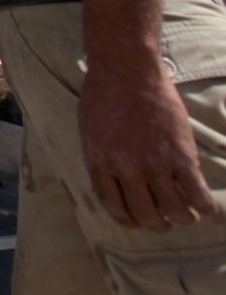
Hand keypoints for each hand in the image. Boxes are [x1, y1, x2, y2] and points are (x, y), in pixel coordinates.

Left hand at [80, 64, 216, 229]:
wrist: (125, 70)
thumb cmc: (103, 94)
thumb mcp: (90, 131)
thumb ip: (101, 158)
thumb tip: (113, 182)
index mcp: (100, 164)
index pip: (114, 207)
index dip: (128, 220)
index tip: (137, 221)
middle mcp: (126, 169)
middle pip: (145, 214)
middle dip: (156, 223)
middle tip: (164, 220)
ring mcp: (155, 164)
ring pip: (174, 210)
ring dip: (182, 218)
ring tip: (186, 214)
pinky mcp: (181, 155)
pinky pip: (198, 193)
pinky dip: (204, 205)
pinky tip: (204, 204)